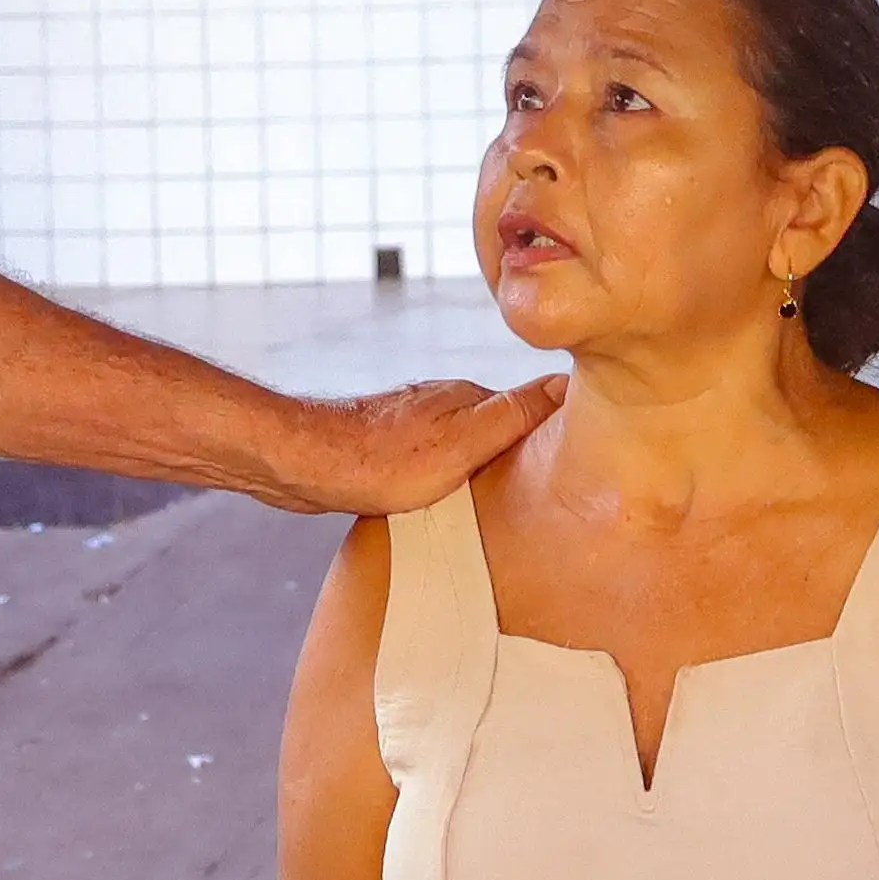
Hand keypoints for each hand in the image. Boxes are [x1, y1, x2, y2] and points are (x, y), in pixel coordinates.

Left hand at [250, 378, 562, 516]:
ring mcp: (412, 421)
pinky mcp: (386, 443)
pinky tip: (444, 496)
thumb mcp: (463, 444)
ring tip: (497, 497)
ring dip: (480, 464)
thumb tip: (564, 382)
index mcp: (467, 399)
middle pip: (497, 426)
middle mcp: (442, 402)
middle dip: (519, 451)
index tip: (577, 458)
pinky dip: (446, 473)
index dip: (552, 433)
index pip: (528, 410)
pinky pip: (431, 456)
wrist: (301, 464)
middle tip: (542, 489)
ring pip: (463, 443)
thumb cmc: (380, 461)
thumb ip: (512, 416)